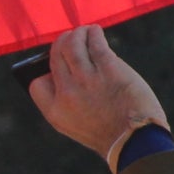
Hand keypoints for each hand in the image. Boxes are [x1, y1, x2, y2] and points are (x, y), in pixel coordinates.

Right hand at [28, 26, 167, 169]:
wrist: (137, 141)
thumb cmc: (113, 133)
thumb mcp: (79, 125)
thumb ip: (70, 102)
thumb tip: (72, 69)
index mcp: (55, 112)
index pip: (37, 84)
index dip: (46, 72)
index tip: (58, 67)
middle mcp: (66, 93)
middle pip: (55, 57)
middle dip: (62, 43)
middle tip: (71, 38)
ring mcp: (86, 80)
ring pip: (72, 45)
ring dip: (77, 34)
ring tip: (85, 31)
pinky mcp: (108, 69)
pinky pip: (94, 43)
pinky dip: (92, 33)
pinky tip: (95, 31)